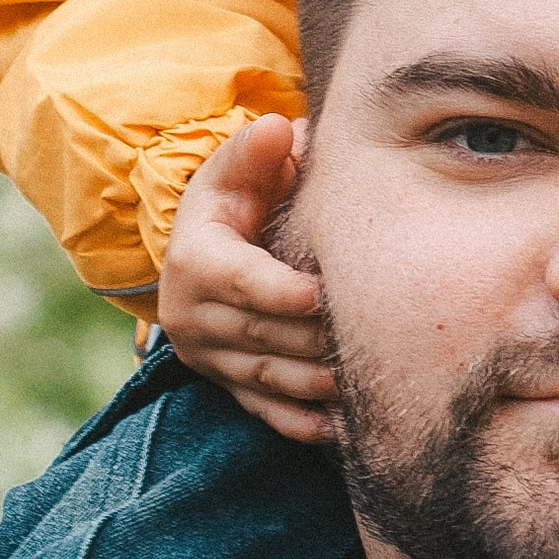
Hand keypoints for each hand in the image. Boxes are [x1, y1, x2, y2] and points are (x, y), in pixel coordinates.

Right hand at [157, 117, 337, 439]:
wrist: (199, 249)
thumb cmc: (232, 200)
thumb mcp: (235, 170)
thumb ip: (258, 152)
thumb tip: (281, 128)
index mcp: (194, 260)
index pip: (238, 282)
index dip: (277, 290)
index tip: (320, 295)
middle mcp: (191, 315)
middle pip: (258, 334)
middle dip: (311, 340)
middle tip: (367, 339)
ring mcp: (208, 358)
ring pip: (264, 377)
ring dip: (313, 385)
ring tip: (362, 383)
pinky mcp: (225, 385)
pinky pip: (262, 411)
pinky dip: (297, 423)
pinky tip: (338, 431)